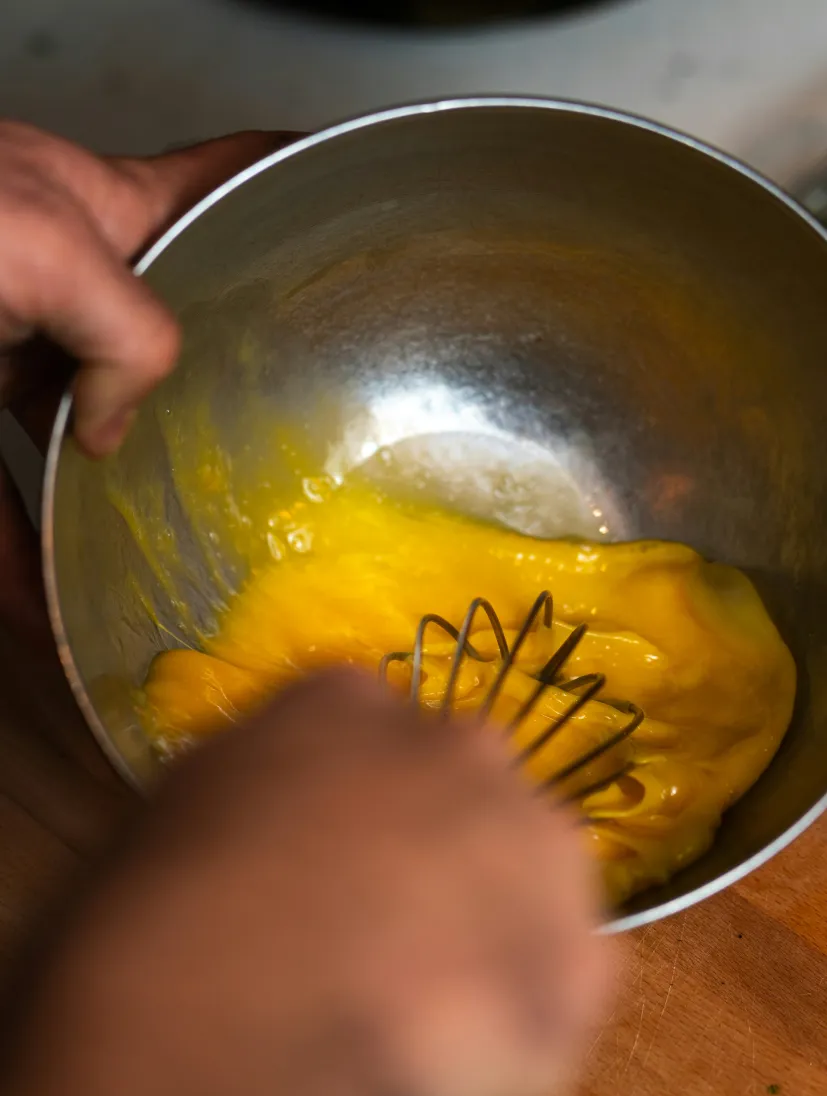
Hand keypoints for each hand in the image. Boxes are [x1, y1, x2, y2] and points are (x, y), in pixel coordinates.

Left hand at [0, 121, 298, 637]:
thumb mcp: (37, 241)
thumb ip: (125, 321)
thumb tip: (122, 418)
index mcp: (100, 210)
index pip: (223, 185)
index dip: (290, 200)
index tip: (350, 239)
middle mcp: (61, 278)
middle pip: (164, 337)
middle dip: (216, 391)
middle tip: (268, 450)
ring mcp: (8, 350)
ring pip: (80, 431)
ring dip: (112, 492)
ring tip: (166, 544)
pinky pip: (3, 499)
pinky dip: (17, 557)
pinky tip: (37, 603)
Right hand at [0, 671, 611, 1095]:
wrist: (226, 1028)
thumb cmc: (163, 920)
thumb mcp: (177, 816)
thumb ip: (256, 791)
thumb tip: (286, 823)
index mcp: (350, 703)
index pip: (372, 729)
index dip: (353, 801)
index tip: (329, 857)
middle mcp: (462, 748)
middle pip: (470, 791)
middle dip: (441, 849)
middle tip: (385, 933)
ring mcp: (536, 847)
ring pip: (536, 882)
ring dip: (496, 928)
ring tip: (424, 1008)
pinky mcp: (579, 958)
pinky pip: (562, 987)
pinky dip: (521, 1022)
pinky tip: (452, 1061)